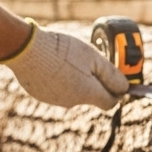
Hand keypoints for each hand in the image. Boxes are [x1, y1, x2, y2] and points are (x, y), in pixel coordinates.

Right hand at [0, 22, 128, 109]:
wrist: (25, 48)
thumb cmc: (62, 50)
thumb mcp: (93, 57)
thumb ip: (112, 74)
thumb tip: (125, 88)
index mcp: (87, 94)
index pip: (111, 102)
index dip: (117, 92)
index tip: (116, 80)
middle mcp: (72, 102)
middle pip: (92, 96)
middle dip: (95, 82)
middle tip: (90, 62)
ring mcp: (55, 100)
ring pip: (74, 92)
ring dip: (76, 80)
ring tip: (69, 59)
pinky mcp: (40, 95)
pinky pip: (57, 89)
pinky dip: (59, 80)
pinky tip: (54, 64)